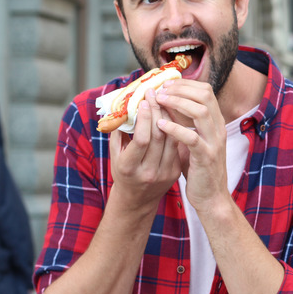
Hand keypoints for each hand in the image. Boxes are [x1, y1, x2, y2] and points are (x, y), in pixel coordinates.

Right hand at [109, 89, 181, 209]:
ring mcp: (164, 173)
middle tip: (155, 94)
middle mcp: (148, 172)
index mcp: (129, 167)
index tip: (144, 101)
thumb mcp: (115, 154)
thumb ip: (118, 132)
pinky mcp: (175, 172)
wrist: (137, 199)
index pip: (142, 139)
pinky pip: (177, 145)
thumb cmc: (123, 172)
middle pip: (158, 136)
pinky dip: (175, 128)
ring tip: (165, 101)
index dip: (144, 119)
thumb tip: (124, 106)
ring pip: (171, 139)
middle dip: (157, 112)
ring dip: (169, 117)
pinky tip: (172, 116)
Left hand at [156, 79, 228, 212]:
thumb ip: (183, 124)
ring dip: (177, 103)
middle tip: (160, 90)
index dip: (185, 84)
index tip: (166, 85)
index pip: (206, 91)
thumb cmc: (198, 169)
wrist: (212, 197)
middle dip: (180, 89)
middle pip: (205, 95)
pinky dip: (175, 128)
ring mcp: (214, 142)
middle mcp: (218, 129)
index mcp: (216, 123)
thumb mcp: (192, 141)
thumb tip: (165, 105)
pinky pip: (192, 137)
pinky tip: (160, 125)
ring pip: (200, 111)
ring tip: (159, 101)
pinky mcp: (207, 157)